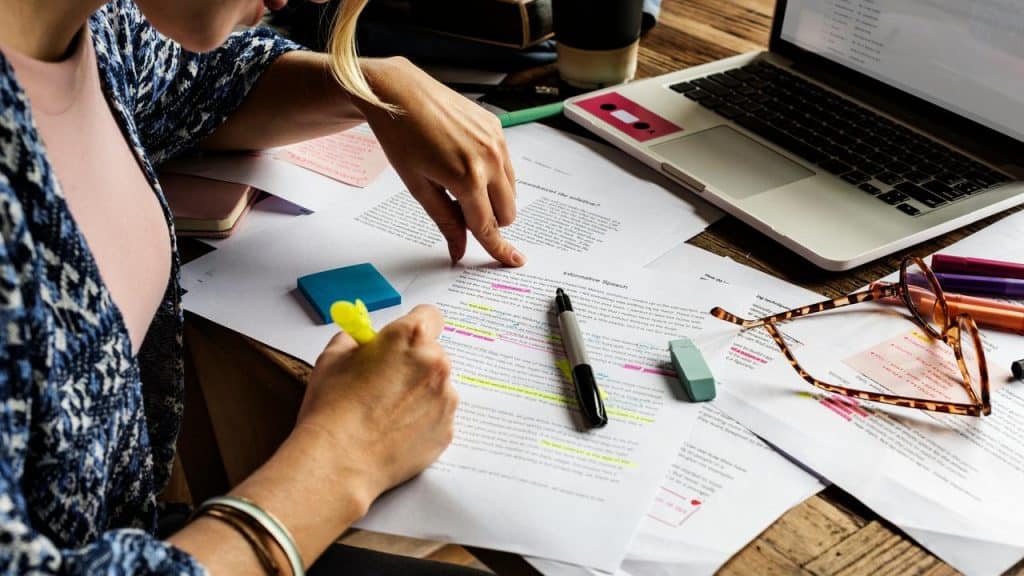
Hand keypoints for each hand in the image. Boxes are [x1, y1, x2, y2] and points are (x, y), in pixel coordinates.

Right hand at [295, 305, 457, 499]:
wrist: (338, 461)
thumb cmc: (332, 409)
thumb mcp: (332, 358)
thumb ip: (355, 339)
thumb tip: (363, 339)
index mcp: (409, 338)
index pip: (429, 315)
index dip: (415, 325)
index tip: (405, 339)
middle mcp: (436, 364)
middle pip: (433, 353)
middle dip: (414, 363)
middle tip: (386, 383)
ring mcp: (446, 399)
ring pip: (437, 386)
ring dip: (420, 393)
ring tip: (387, 413)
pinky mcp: (447, 429)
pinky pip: (438, 416)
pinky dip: (423, 420)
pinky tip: (395, 431)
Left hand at [358, 57, 524, 266]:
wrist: (400, 93)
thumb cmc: (401, 136)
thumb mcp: (419, 187)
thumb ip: (445, 221)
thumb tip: (459, 250)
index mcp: (467, 178)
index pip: (487, 225)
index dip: (497, 248)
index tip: (512, 260)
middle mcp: (489, 159)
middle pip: (506, 213)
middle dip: (488, 219)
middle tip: (458, 208)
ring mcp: (496, 142)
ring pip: (510, 191)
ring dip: (492, 198)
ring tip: (458, 181)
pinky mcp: (497, 129)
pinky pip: (506, 166)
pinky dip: (492, 174)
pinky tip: (464, 161)